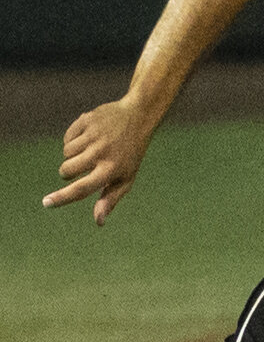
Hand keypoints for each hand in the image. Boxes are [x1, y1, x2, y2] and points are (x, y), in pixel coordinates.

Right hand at [46, 96, 159, 223]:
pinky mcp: (87, 120)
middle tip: (85, 166)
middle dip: (69, 172)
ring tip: (92, 148)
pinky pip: (67, 138)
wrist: (138, 118)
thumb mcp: (126, 178)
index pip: (82, 188)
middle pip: (66, 170)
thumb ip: (110, 199)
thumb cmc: (129, 155)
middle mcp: (102, 152)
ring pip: (66, 153)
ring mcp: (94, 135)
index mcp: (112, 170)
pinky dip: (74, 139)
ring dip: (73, 154)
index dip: (62, 197)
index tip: (46, 203)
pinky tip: (90, 135)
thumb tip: (99, 222)